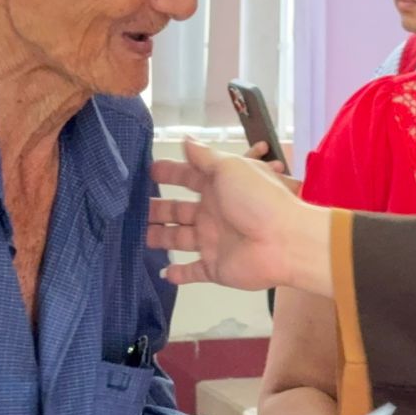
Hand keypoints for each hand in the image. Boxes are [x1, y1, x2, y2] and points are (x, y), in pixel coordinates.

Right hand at [148, 140, 329, 292]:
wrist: (284, 242)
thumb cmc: (258, 200)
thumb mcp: (230, 168)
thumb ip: (205, 157)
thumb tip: (185, 139)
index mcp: (218, 187)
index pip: (188, 177)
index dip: (168, 173)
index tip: (146, 171)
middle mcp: (214, 214)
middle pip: (178, 210)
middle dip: (157, 208)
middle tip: (131, 208)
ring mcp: (214, 242)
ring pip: (179, 239)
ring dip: (160, 238)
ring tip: (137, 236)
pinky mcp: (215, 268)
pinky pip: (194, 272)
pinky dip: (179, 275)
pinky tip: (162, 273)